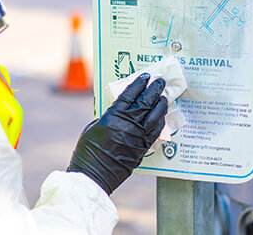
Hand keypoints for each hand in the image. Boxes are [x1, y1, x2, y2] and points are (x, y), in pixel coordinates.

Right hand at [67, 74, 167, 194]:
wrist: (93, 176)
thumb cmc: (88, 151)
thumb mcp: (94, 126)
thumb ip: (109, 116)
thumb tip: (121, 110)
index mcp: (113, 117)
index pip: (130, 95)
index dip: (139, 84)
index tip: (145, 76)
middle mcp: (128, 125)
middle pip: (146, 102)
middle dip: (154, 89)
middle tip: (160, 81)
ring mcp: (137, 138)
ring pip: (155, 116)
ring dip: (161, 104)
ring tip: (164, 96)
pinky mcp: (142, 149)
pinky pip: (156, 132)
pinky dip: (160, 122)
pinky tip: (162, 116)